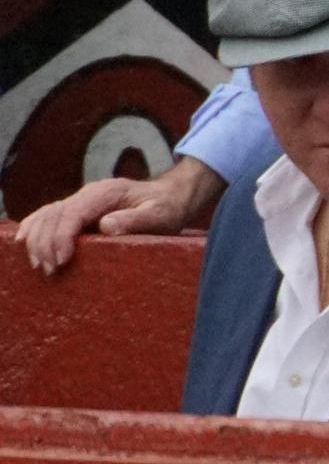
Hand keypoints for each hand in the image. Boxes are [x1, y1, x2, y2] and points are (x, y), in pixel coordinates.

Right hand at [13, 156, 223, 273]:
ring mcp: (81, 201)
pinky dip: (34, 228)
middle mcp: (88, 194)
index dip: (62, 236)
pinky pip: (48, 216)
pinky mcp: (79, 210)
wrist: (170, 196)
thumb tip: (106, 226)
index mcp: (105, 192)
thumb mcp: (160, 214)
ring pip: (46, 215)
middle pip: (54, 215)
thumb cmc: (167, 207)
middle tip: (50, 271)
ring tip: (41, 266)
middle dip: (46, 243)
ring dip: (37, 240)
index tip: (62, 260)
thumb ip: (136, 220)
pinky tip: (24, 243)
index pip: (73, 212)